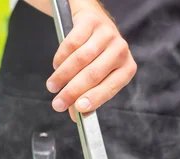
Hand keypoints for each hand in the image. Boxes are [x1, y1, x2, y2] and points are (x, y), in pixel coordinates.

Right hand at [46, 0, 136, 120]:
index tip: (77, 108)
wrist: (93, 20)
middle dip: (72, 92)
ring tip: (52, 86)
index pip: (110, 87)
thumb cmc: (97, 55)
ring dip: (62, 76)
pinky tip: (56, 66)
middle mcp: (120, 50)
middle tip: (57, 104)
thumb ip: (87, 96)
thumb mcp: (98, 76)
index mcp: (126, 68)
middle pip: (93, 74)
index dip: (93, 98)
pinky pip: (72, 43)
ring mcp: (107, 34)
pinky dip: (61, 58)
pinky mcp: (91, 22)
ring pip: (80, 59)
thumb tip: (75, 116)